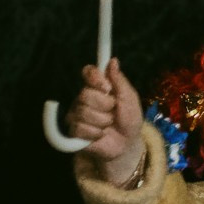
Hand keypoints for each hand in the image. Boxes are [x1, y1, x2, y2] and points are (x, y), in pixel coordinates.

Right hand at [67, 58, 146, 186]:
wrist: (127, 143)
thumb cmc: (129, 119)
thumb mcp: (130, 98)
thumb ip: (120, 81)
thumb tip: (113, 61)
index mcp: (97, 86)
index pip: (88, 72)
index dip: (95, 78)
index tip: (107, 87)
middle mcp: (84, 97)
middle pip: (85, 94)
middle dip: (105, 106)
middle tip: (113, 112)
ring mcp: (77, 114)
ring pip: (84, 113)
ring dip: (103, 122)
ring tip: (108, 125)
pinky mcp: (74, 131)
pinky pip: (80, 128)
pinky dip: (95, 134)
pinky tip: (100, 135)